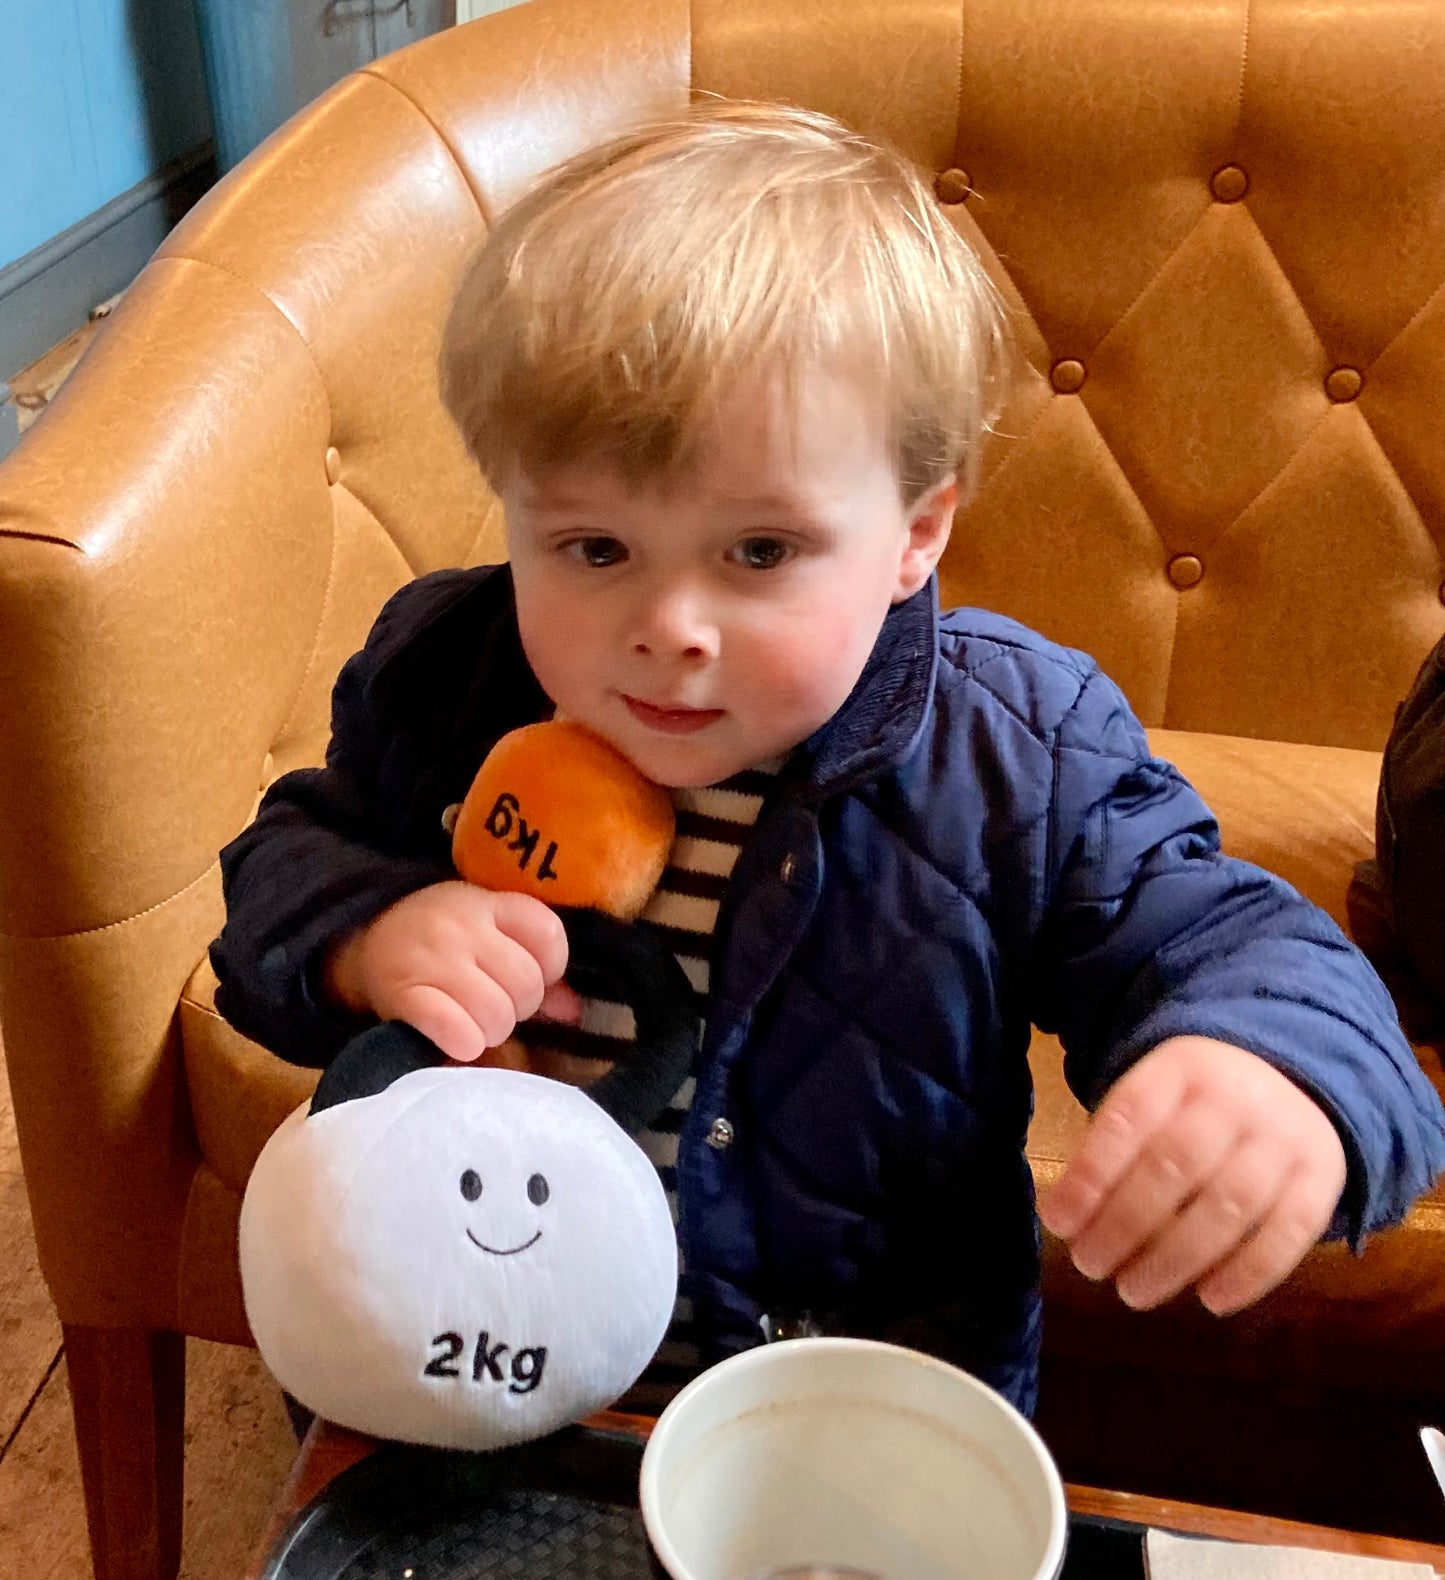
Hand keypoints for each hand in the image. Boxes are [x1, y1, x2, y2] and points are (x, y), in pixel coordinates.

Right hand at [324, 880, 581, 1062]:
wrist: (364, 940)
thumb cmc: (440, 940)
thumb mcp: (486, 932)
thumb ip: (533, 963)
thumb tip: (571, 1011)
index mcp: (487, 903)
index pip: (548, 933)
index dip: (551, 966)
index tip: (534, 977)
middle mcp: (462, 926)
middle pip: (526, 983)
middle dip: (519, 1007)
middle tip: (497, 1008)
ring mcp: (433, 959)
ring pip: (496, 1013)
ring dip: (492, 1031)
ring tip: (475, 1025)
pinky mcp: (405, 994)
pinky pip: (452, 1027)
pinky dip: (464, 1042)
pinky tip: (461, 1043)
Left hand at [1037, 1036, 1347, 1314]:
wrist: (1292, 1079)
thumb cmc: (1195, 1106)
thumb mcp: (1152, 1099)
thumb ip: (1112, 1149)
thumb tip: (1066, 1219)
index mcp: (1181, 1067)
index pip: (1128, 1117)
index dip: (1091, 1173)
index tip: (1059, 1222)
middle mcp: (1237, 1096)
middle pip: (1176, 1164)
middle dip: (1125, 1222)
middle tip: (1090, 1265)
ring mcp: (1286, 1135)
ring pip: (1229, 1204)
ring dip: (1175, 1258)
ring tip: (1133, 1291)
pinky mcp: (1323, 1177)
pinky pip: (1288, 1232)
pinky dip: (1248, 1273)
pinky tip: (1210, 1300)